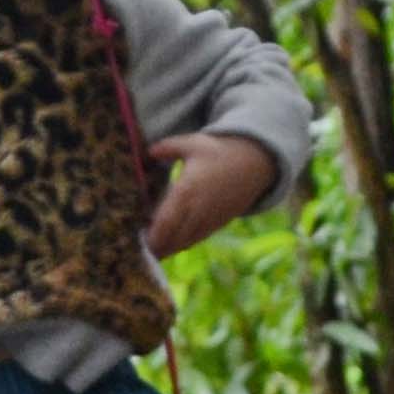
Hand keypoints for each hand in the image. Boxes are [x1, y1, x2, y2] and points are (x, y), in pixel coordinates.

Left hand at [142, 131, 278, 258]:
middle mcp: (197, 210)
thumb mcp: (192, 143)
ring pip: (184, 243)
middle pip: (172, 239)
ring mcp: (209, 220)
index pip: (165, 223)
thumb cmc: (220, 151)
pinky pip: (197, 239)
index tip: (137, 240)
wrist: (255, 163)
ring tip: (153, 250)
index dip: (151, 237)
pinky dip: (182, 244)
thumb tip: (148, 152)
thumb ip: (166, 148)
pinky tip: (172, 242)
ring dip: (168, 248)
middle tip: (140, 249)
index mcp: (186, 191)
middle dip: (156, 248)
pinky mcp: (218, 224)